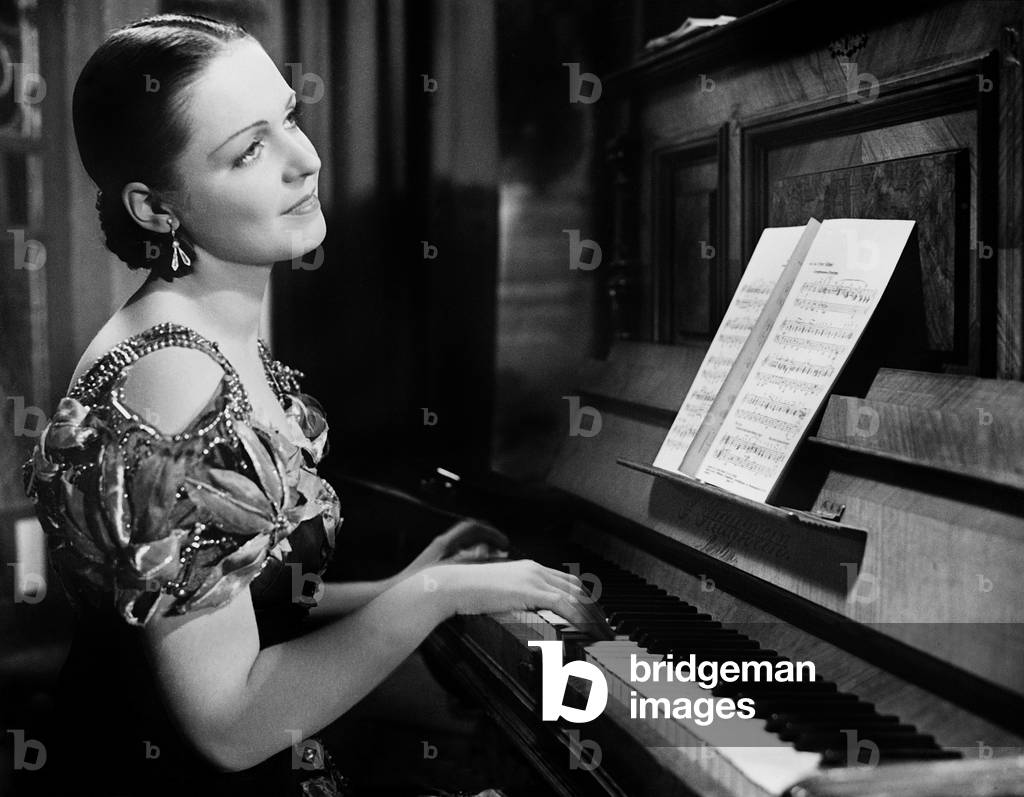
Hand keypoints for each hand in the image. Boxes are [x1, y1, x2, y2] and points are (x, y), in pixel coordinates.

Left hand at [402, 517, 509, 576]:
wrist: (394, 593)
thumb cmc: (418, 583)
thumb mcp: (448, 572)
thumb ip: (469, 563)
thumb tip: (488, 554)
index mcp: (445, 543)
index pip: (473, 528)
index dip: (492, 533)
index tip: (504, 544)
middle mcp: (442, 544)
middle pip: (471, 533)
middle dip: (490, 538)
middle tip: (503, 549)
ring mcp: (439, 553)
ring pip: (466, 544)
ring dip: (482, 548)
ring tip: (495, 559)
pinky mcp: (437, 563)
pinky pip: (461, 554)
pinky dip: (474, 559)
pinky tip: (478, 572)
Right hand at [424, 560, 614, 639]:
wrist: (451, 585)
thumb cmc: (465, 592)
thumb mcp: (494, 594)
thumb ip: (509, 599)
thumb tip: (515, 612)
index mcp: (528, 568)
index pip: (565, 581)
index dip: (582, 598)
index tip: (593, 614)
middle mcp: (534, 569)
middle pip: (576, 587)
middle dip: (594, 607)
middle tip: (606, 626)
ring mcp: (533, 578)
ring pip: (575, 596)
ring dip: (592, 615)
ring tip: (603, 633)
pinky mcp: (530, 590)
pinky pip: (564, 604)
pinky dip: (580, 617)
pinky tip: (587, 630)